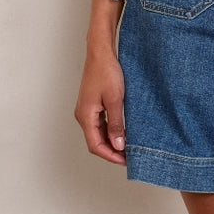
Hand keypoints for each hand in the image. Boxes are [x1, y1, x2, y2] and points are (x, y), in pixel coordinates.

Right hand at [74, 47, 126, 162]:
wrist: (101, 53)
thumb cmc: (106, 72)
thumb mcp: (115, 100)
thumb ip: (116, 124)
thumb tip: (118, 145)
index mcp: (85, 116)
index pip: (96, 145)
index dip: (111, 156)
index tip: (126, 160)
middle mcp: (83, 115)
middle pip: (96, 142)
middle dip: (112, 151)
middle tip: (130, 156)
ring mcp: (87, 110)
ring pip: (98, 134)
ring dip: (112, 142)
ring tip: (128, 146)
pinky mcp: (93, 105)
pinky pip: (100, 124)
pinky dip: (111, 131)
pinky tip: (123, 132)